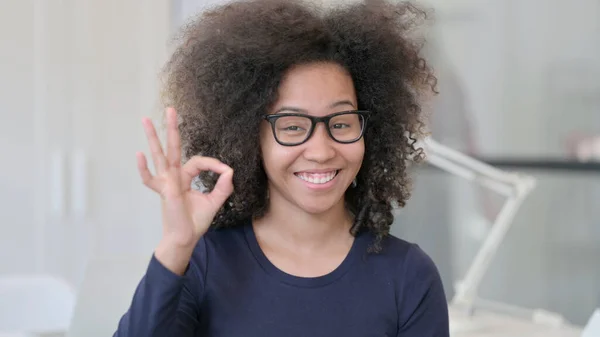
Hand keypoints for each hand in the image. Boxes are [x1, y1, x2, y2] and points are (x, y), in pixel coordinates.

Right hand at [137, 107, 233, 247]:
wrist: (185, 238)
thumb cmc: (195, 221)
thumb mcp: (214, 202)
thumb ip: (223, 187)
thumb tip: (230, 171)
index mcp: (185, 177)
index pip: (198, 161)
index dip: (214, 164)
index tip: (226, 172)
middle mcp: (174, 176)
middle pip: (173, 148)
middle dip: (173, 129)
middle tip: (171, 109)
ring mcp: (166, 182)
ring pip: (159, 156)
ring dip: (154, 138)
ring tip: (146, 120)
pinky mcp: (164, 192)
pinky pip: (150, 179)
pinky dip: (144, 168)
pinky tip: (139, 155)